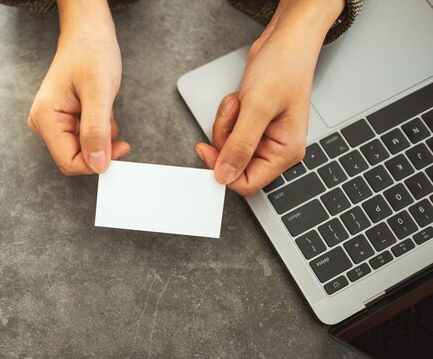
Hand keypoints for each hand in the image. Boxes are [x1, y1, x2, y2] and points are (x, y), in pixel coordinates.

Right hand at [28, 0, 129, 174]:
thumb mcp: (98, 91)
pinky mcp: (66, 120)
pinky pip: (87, 138)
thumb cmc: (90, 52)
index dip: (96, 162)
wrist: (89, 33)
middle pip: (76, 157)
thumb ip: (96, 130)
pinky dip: (101, 129)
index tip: (121, 148)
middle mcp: (45, 123)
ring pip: (85, 149)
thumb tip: (97, 164)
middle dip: (99, 146)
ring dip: (102, 135)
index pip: (69, 161)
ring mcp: (55, 122)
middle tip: (112, 121)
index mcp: (45, 117)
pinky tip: (102, 109)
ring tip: (104, 108)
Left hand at [195, 0, 344, 194]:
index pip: (247, 183)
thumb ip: (240, 145)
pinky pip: (228, 131)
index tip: (206, 149)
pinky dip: (227, 115)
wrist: (285, 41)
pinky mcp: (251, 125)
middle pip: (233, 163)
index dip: (223, 170)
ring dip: (226, 123)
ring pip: (227, 146)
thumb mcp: (258, 108)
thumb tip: (225, 176)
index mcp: (285, 152)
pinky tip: (240, 99)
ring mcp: (262, 137)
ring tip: (241, 101)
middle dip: (225, 136)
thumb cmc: (284, 67)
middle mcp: (275, 149)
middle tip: (234, 112)